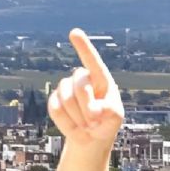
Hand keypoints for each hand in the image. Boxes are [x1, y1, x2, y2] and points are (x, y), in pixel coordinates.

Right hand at [47, 28, 124, 146]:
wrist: (90, 138)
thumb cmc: (106, 123)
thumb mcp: (115, 118)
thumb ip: (109, 111)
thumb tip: (93, 109)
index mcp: (100, 79)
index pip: (92, 61)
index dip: (83, 47)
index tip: (74, 33)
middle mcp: (82, 79)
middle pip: (80, 84)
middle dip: (88, 106)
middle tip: (95, 121)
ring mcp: (66, 88)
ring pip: (66, 98)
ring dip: (78, 117)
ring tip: (87, 125)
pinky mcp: (54, 100)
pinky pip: (55, 109)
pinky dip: (66, 122)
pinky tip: (74, 126)